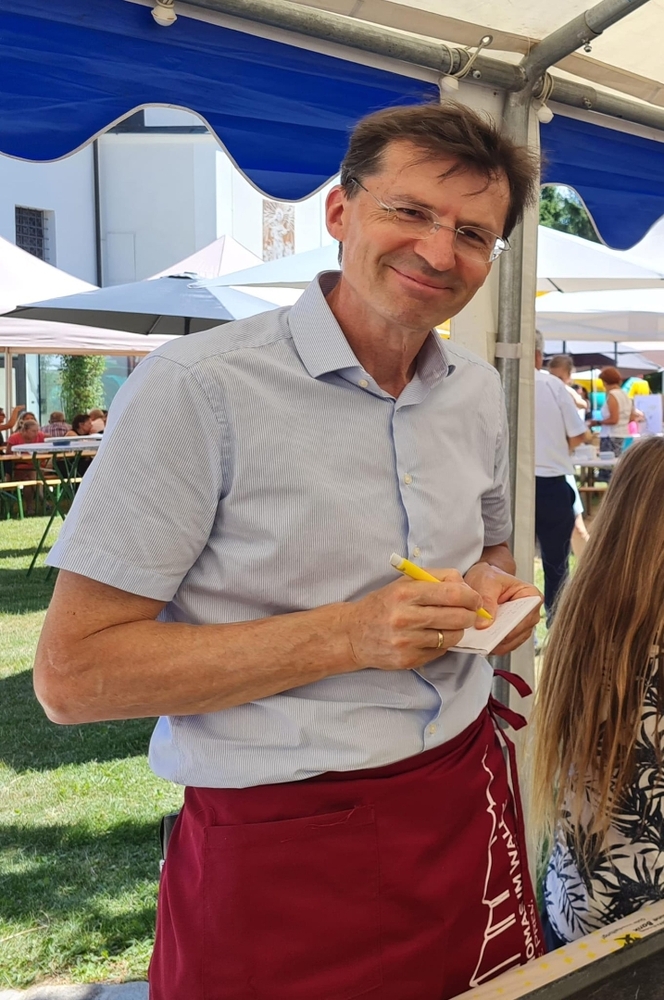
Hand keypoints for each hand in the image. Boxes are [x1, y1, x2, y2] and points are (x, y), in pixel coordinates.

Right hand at [341, 569, 482, 671]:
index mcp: (405, 593)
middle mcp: (405, 617)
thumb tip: (464, 584)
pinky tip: (434, 637)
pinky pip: (440, 651)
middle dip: (470, 615)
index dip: (470, 597)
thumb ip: (434, 578)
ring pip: (451, 636)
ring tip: (451, 625)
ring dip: (458, 630)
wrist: (352, 634)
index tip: (475, 599)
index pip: (451, 593)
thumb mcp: (403, 583)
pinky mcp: (408, 659)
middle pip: (456, 617)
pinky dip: (443, 644)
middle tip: (471, 613)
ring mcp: (407, 641)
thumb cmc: (382, 605)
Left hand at [463, 562, 541, 655]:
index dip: (513, 625)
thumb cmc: (489, 577)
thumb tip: (485, 623)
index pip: (526, 615)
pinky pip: (504, 644)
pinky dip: (492, 645)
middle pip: (519, 631)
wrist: (482, 580)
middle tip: (485, 639)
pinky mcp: (510, 634)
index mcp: (531, 596)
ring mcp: (521, 625)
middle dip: (502, 636)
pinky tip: (481, 643)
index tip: (499, 631)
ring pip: (512, 641)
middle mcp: (530, 612)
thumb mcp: (486, 583)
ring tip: (480, 642)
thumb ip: (487, 601)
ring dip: (496, 643)